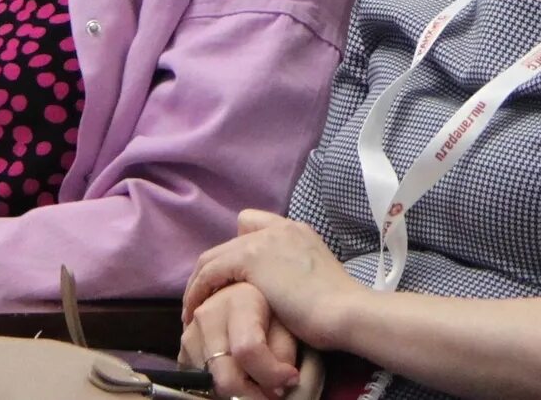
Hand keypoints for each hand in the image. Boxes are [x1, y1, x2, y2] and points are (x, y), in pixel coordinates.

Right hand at [180, 281, 301, 399]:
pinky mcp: (183, 352)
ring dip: (236, 391)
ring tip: (255, 382)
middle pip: (225, 376)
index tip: (290, 379)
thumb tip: (275, 390)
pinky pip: (200, 383)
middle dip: (250, 394)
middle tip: (270, 394)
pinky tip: (238, 376)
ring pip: (212, 384)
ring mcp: (189, 335)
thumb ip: (283, 354)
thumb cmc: (270, 313)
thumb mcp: (286, 324)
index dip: (271, 373)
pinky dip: (220, 387)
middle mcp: (206, 315)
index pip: (248, 349)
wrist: (244, 304)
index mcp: (237, 300)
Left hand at [184, 210, 361, 355]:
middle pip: (230, 241)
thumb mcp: (313, 284)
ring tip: (194, 309)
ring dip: (200, 283)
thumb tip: (277, 297)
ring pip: (215, 256)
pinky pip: (210, 272)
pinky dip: (198, 291)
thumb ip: (293, 278)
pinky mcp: (251, 257)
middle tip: (205, 299)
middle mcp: (280, 227)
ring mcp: (265, 239)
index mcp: (298, 231)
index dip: (237, 253)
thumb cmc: (337, 310)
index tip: (230, 284)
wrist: (345, 311)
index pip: (255, 227)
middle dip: (214, 270)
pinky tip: (196, 312)